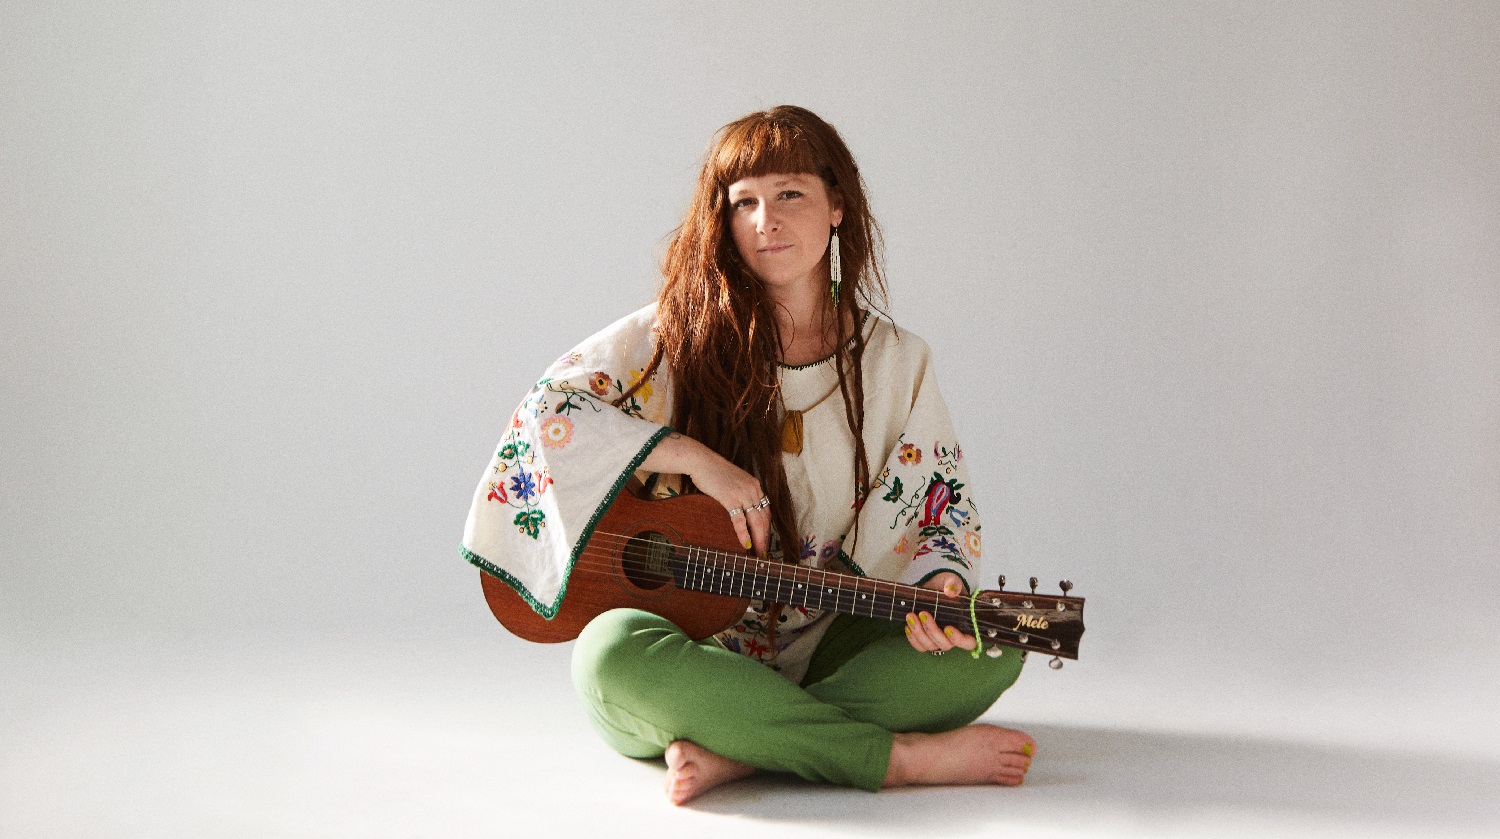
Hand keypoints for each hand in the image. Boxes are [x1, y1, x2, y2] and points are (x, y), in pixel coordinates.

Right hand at [639, 431, 770, 554]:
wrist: (701, 461)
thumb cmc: (713, 472)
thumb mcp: (733, 482)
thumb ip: (740, 494)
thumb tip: (740, 510)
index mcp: (755, 485)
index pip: (766, 510)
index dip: (767, 527)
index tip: (766, 539)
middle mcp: (753, 489)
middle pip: (764, 518)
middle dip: (765, 537)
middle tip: (763, 552)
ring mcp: (743, 494)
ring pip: (755, 521)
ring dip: (758, 539)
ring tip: (758, 552)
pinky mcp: (731, 498)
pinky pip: (739, 520)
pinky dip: (743, 533)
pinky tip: (745, 544)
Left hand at [904, 572, 976, 653]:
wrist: (932, 588)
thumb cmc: (946, 587)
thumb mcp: (952, 581)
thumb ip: (954, 585)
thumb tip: (950, 591)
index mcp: (966, 626)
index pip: (968, 642)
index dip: (959, 639)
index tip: (948, 628)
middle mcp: (953, 637)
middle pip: (945, 645)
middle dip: (932, 631)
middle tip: (923, 614)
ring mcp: (939, 640)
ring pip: (930, 646)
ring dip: (919, 633)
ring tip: (911, 616)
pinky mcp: (926, 639)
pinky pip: (920, 646)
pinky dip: (912, 638)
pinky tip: (907, 626)